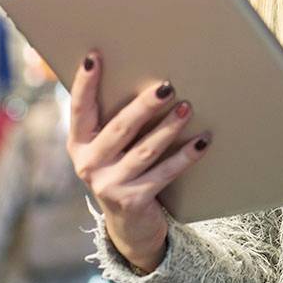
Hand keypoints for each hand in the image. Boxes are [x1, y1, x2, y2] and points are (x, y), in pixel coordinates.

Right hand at [67, 52, 211, 271]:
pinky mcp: (132, 201)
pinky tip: (202, 141)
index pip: (79, 109)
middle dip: (144, 106)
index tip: (95, 56)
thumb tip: (147, 79)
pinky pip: (164, 173)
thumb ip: (115, 119)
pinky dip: (185, 156)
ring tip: (188, 107)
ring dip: (169, 127)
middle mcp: (88, 164)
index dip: (84, 83)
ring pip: (145, 150)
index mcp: (80, 143)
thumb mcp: (110, 147)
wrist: (130, 226)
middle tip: (167, 86)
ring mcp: (109, 185)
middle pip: (119, 128)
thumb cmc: (123, 169)